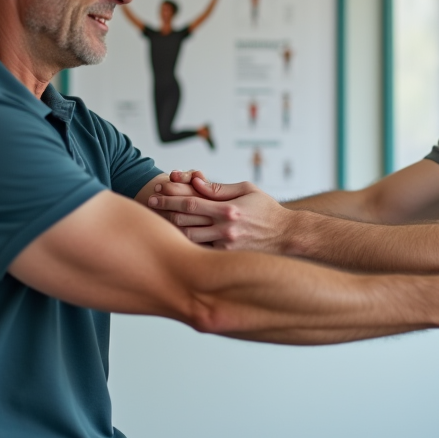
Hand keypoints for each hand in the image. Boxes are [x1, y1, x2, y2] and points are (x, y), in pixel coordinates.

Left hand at [149, 173, 288, 251]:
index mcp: (228, 209)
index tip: (156, 192)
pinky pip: (200, 249)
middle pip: (184, 220)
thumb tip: (195, 181)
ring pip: (188, 237)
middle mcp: (225, 228)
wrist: (287, 236)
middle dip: (165, 210)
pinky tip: (175, 236)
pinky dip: (186, 242)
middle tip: (151, 203)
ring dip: (171, 227)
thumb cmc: (267, 210)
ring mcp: (225, 245)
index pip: (191, 201)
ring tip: (160, 218)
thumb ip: (219, 188)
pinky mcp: (227, 256)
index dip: (170, 197)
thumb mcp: (247, 189)